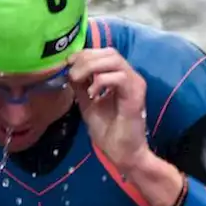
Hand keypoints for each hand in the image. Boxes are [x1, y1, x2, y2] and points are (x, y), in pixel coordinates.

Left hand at [68, 49, 149, 170]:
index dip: (84, 54)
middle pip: (109, 52)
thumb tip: (70, 69)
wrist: (122, 152)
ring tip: (80, 81)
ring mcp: (135, 84)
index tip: (68, 65)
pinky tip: (93, 93)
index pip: (103, 53)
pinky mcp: (136, 95)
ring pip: (114, 60)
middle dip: (86, 59)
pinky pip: (119, 77)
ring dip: (91, 67)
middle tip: (73, 75)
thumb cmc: (108, 131)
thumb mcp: (87, 102)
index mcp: (120, 77)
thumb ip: (81, 85)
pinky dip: (101, 81)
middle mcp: (130, 77)